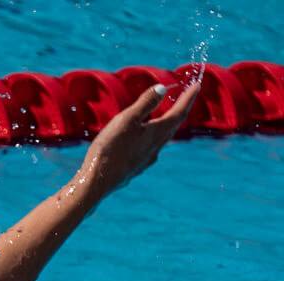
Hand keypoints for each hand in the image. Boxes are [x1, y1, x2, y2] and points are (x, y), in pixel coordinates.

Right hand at [80, 81, 199, 197]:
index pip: (179, 112)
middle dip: (178, 111)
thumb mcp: (127, 120)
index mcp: (157, 133)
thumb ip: (145, 103)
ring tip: (162, 118)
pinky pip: (148, 149)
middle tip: (183, 99)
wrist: (97, 181)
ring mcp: (146, 160)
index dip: (189, 98)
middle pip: (172, 127)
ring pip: (160, 139)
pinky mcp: (135, 168)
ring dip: (164, 126)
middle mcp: (156, 147)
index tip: (197, 85)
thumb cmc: (111, 148)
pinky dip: (150, 139)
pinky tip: (140, 140)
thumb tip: (162, 88)